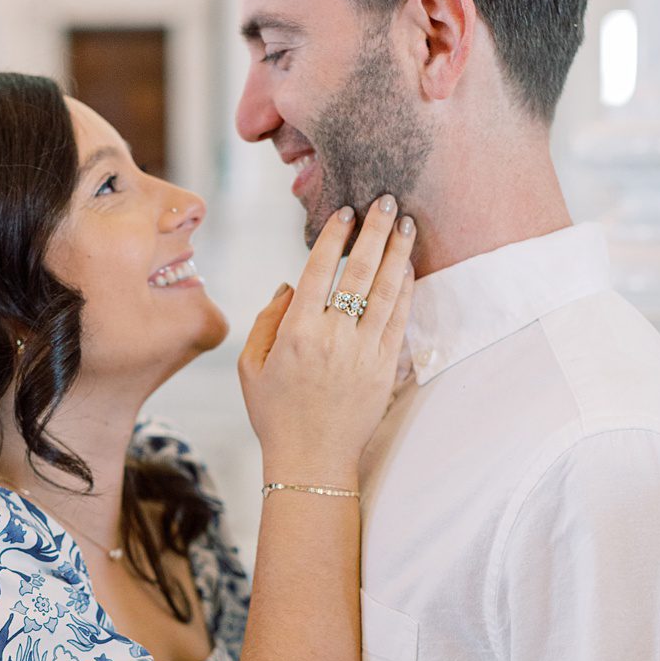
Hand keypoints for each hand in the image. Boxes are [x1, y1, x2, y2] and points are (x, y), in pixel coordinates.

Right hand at [239, 198, 415, 483]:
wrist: (312, 459)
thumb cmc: (274, 413)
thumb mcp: (250, 367)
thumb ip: (267, 321)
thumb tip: (290, 286)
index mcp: (296, 333)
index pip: (319, 271)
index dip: (335, 238)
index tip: (346, 211)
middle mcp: (333, 337)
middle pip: (360, 272)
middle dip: (376, 232)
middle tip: (388, 201)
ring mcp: (364, 351)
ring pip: (387, 290)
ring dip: (399, 253)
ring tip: (407, 224)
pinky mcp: (385, 366)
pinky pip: (399, 318)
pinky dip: (406, 289)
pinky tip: (409, 266)